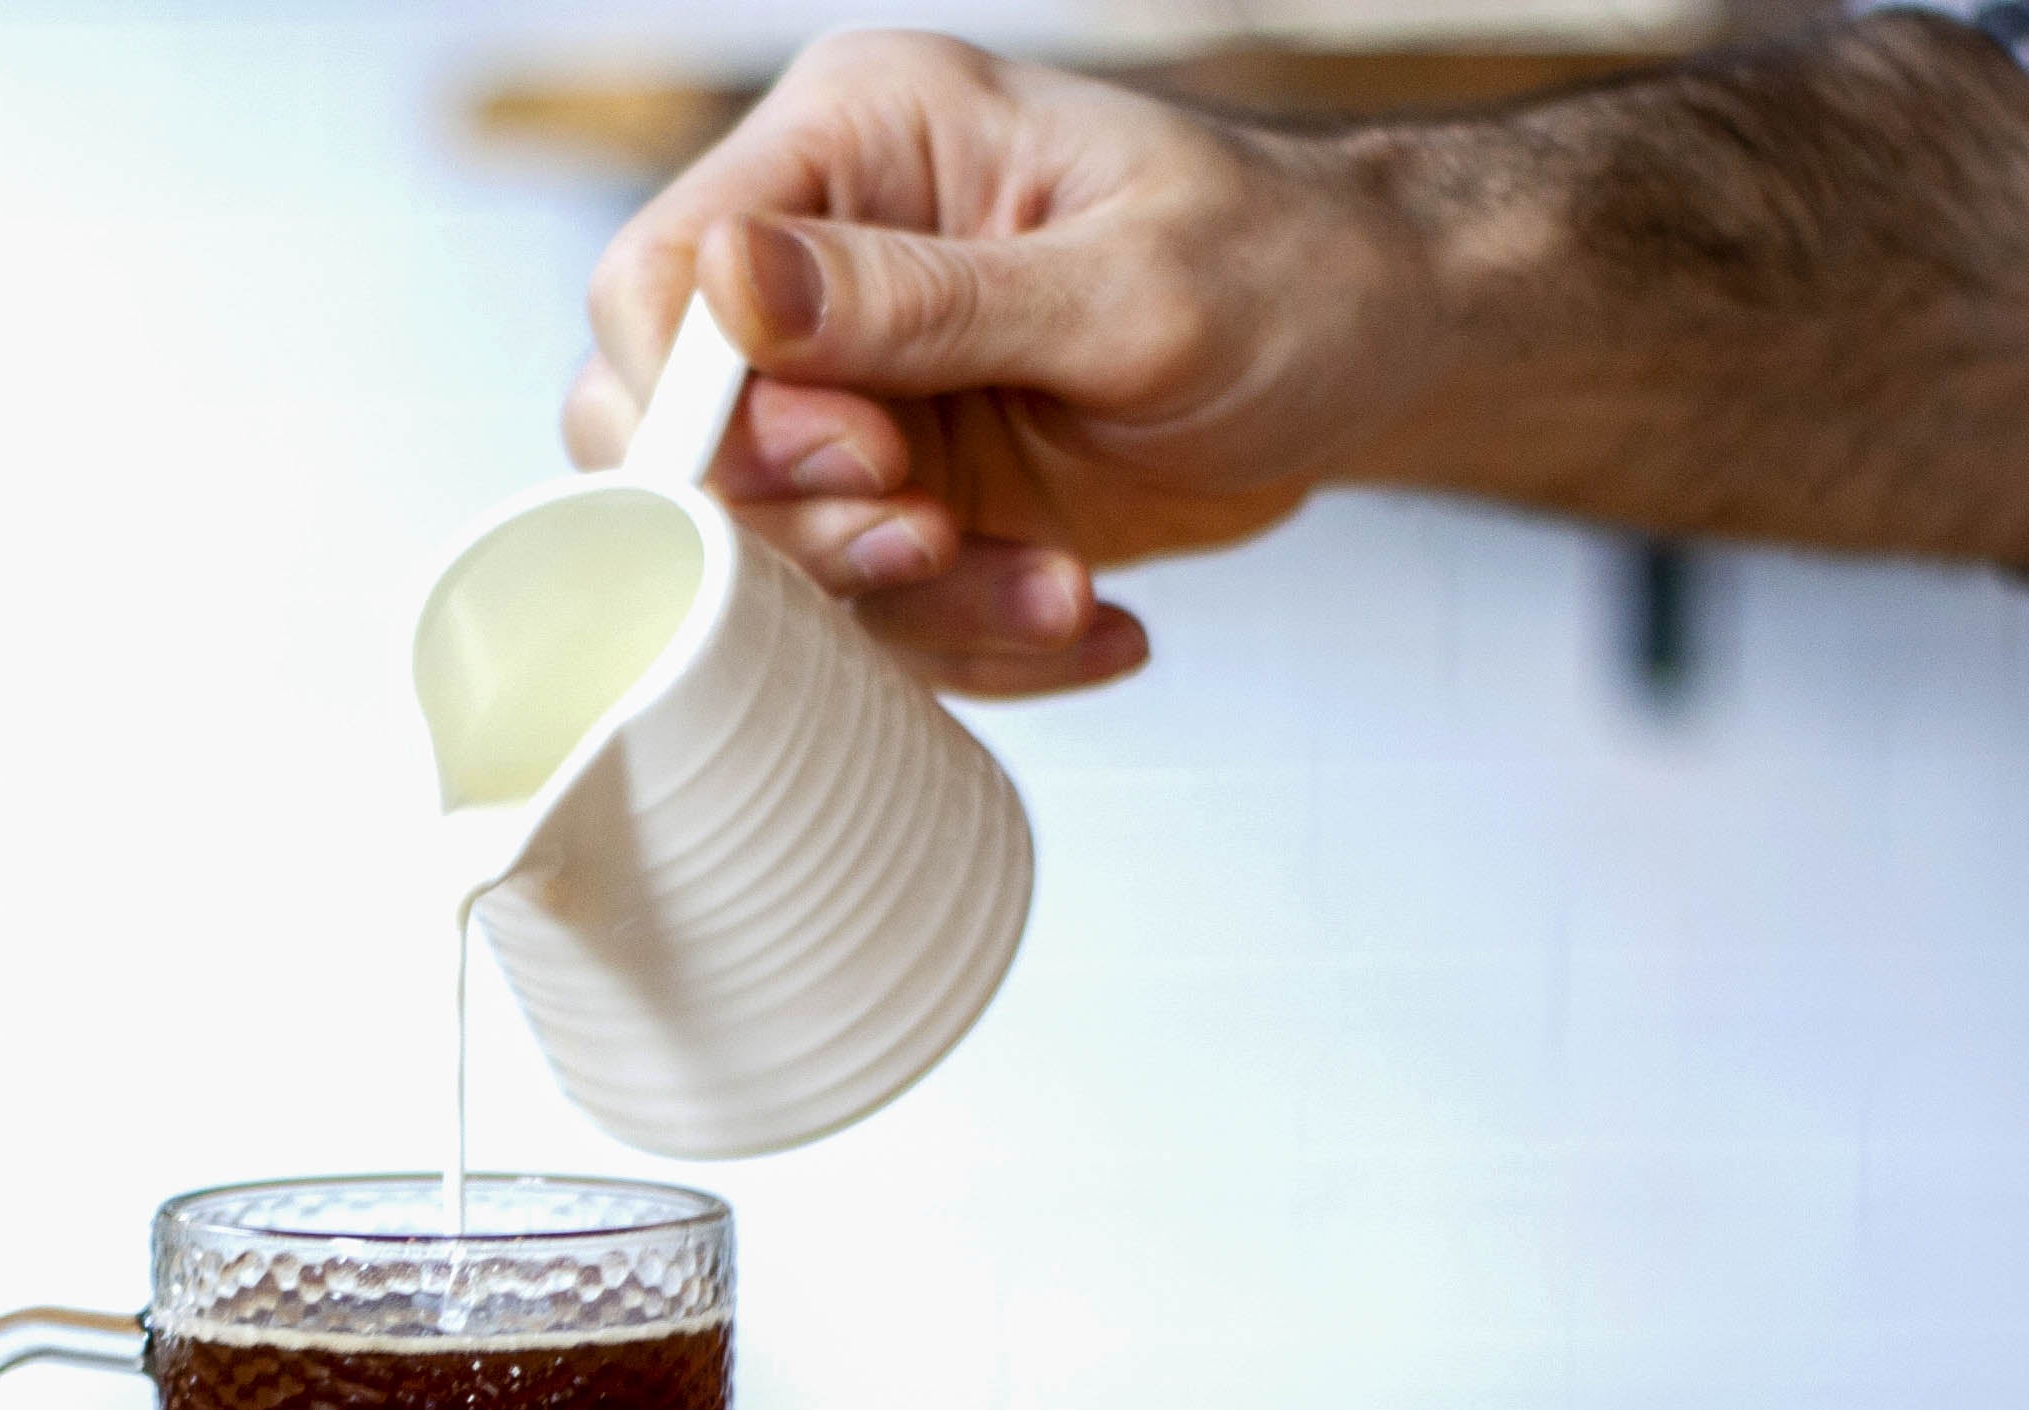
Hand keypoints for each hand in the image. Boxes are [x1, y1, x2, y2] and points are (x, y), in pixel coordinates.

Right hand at [567, 33, 1436, 698]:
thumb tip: (726, 282)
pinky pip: (856, 613)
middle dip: (803, 528)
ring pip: (760, 551)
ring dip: (908, 606)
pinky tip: (1084, 617)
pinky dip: (967, 645)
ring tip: (1060, 591)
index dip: (710, 405)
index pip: (656, 282)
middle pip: (668, 437)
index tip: (867, 453)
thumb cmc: (1285, 271)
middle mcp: (818, 267)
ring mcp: (847, 393)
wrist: (1372, 351)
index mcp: (850, 144)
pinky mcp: (890, 498)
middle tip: (941, 536)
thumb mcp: (1127, 288)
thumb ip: (923, 297)